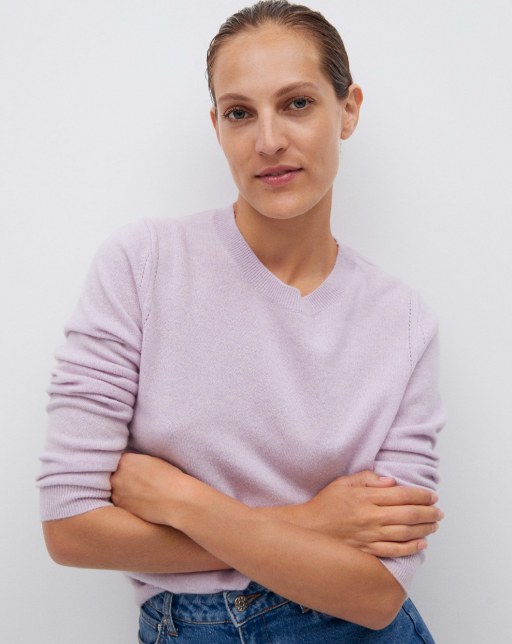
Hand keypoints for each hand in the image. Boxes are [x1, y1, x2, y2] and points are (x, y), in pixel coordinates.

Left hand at [110, 453, 194, 524]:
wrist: (177, 500)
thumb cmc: (170, 478)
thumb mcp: (151, 461)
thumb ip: (135, 462)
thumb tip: (129, 466)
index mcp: (125, 460)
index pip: (115, 460)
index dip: (123, 464)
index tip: (130, 469)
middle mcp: (116, 476)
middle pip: (112, 474)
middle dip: (120, 477)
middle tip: (135, 481)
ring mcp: (116, 493)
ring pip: (113, 489)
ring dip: (122, 490)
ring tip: (139, 492)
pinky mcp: (121, 508)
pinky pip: (119, 502)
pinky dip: (126, 502)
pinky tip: (140, 501)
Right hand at [295, 470, 442, 557]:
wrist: (307, 529)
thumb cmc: (325, 504)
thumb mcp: (343, 482)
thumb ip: (367, 478)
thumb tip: (391, 481)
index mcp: (366, 497)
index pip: (402, 494)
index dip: (421, 495)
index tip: (431, 495)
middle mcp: (371, 517)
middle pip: (408, 514)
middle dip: (428, 512)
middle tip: (438, 511)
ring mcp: (370, 535)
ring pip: (405, 533)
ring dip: (424, 529)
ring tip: (434, 525)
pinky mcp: (368, 550)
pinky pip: (394, 551)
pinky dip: (411, 548)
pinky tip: (421, 543)